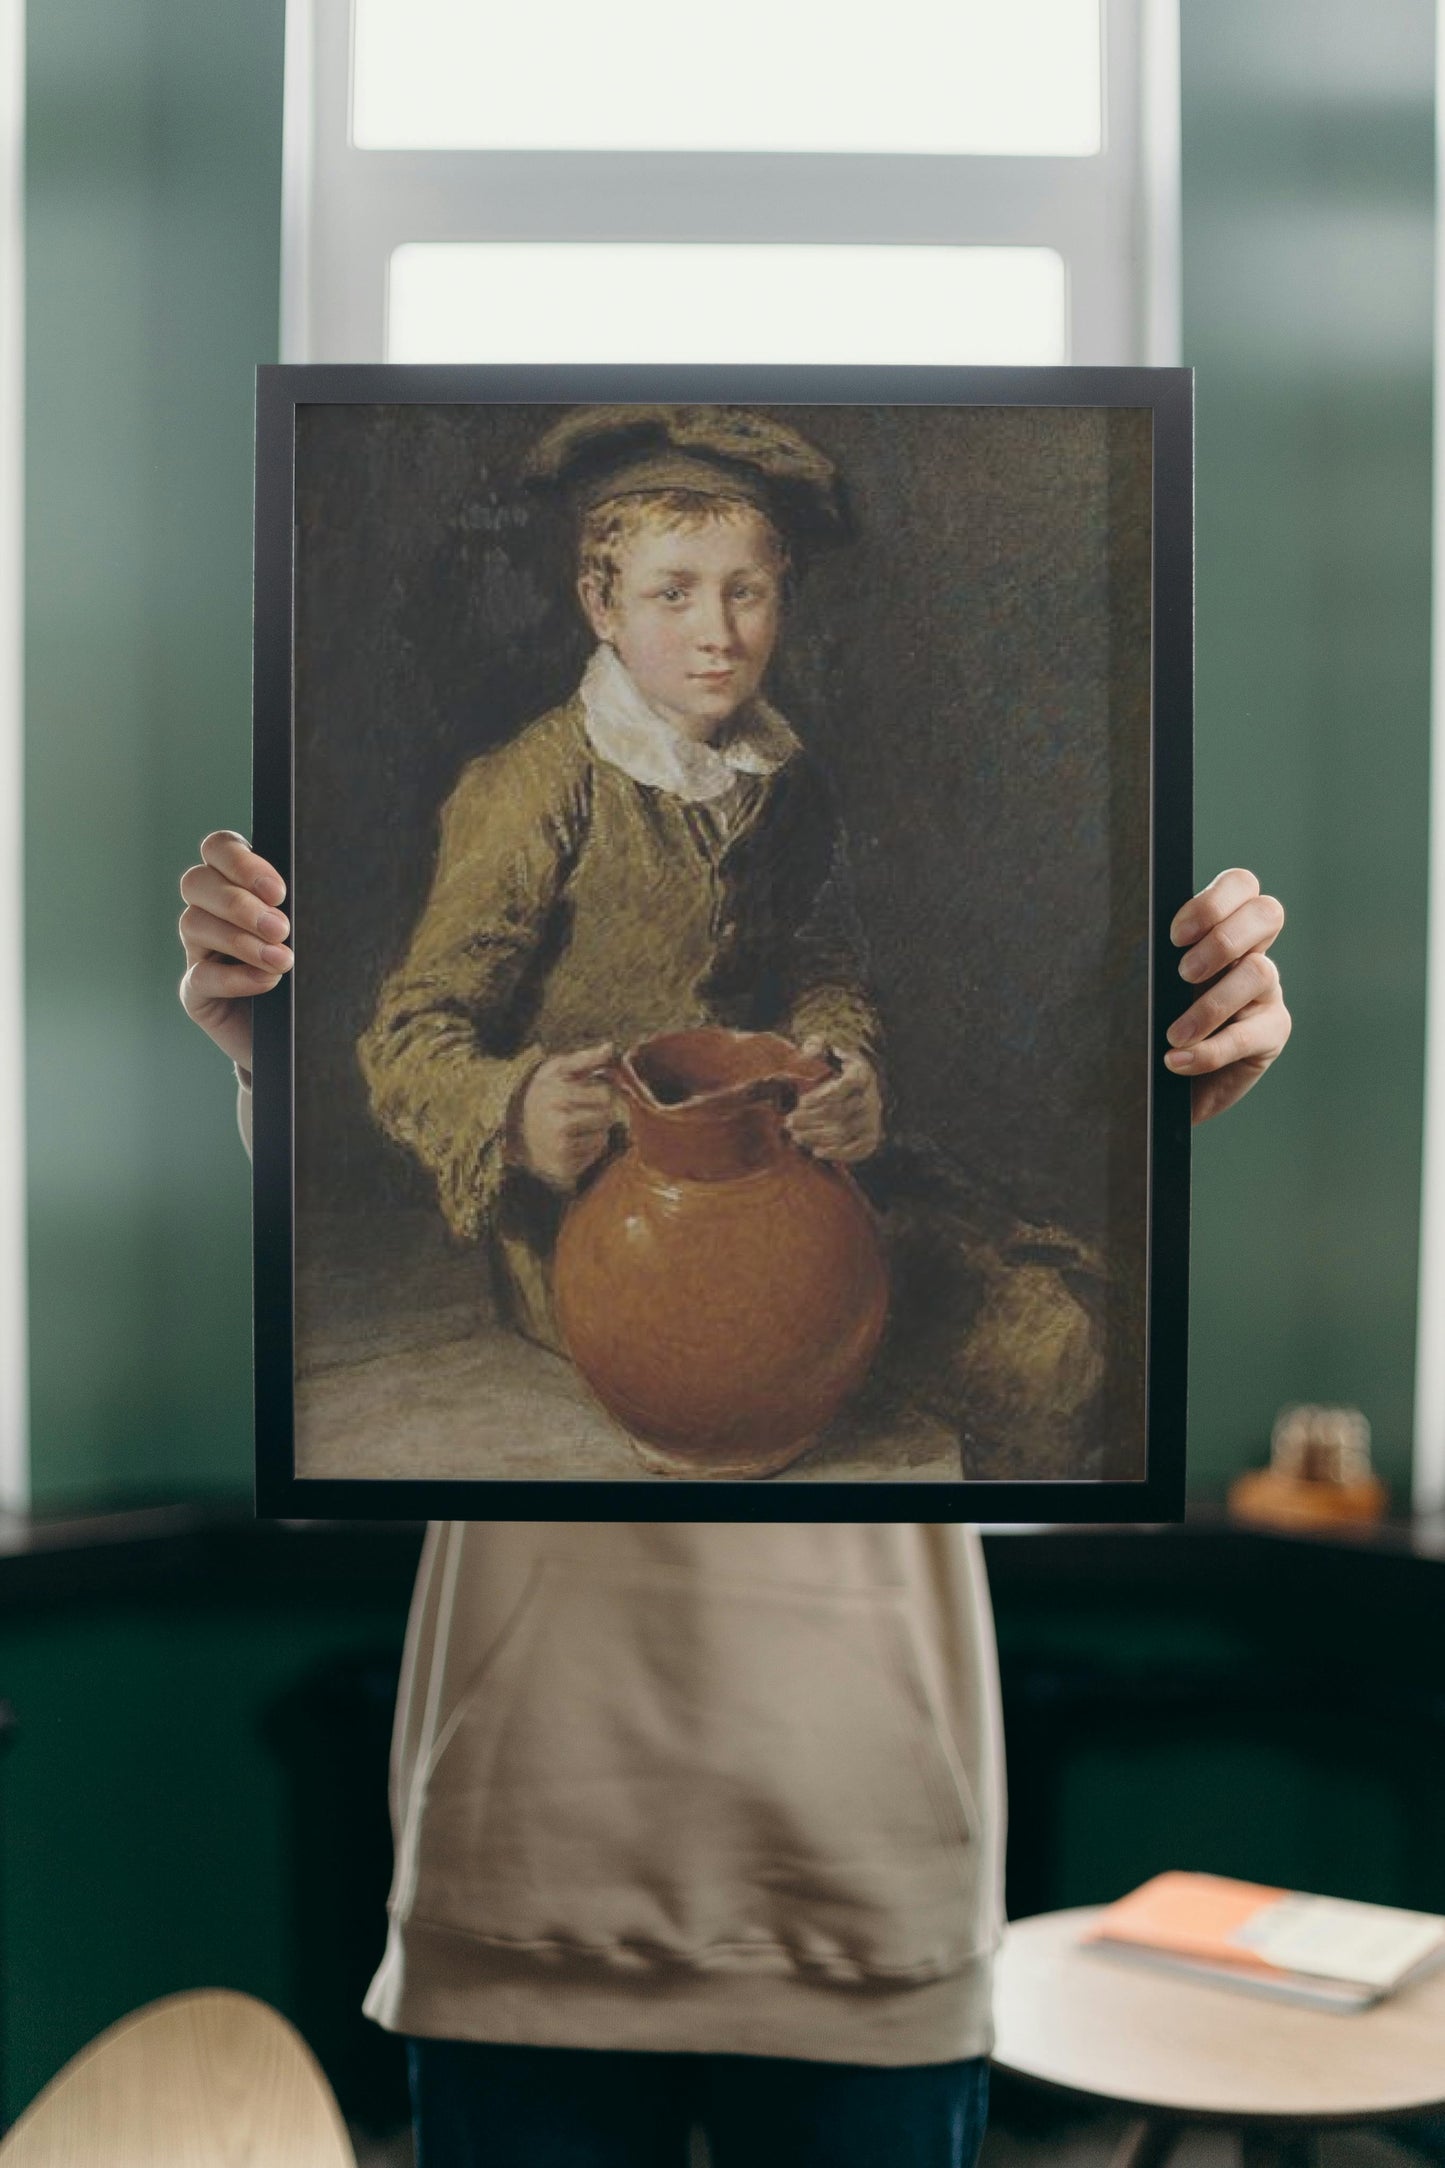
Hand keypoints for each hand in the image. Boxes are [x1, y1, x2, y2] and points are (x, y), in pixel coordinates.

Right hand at [178, 832, 291, 1071]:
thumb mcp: (313, 933)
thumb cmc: (312, 973)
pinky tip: (266, 982)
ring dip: (240, 940)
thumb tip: (310, 890)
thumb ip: (302, 907)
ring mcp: (199, 951)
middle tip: (281, 928)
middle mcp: (210, 912)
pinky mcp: (196, 993)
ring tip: (282, 960)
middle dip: (239, 903)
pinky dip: (234, 978)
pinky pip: (199, 976)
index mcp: (237, 884)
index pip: (219, 848)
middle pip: (196, 881)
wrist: (304, 1034)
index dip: (240, 862)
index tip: (278, 891)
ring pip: (193, 924)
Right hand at [510, 1043, 618, 1188]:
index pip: (605, 1095)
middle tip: (585, 1108)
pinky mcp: (564, 1167)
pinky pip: (594, 1155)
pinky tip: (572, 1139)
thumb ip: (585, 1058)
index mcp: (558, 1096)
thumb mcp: (557, 1069)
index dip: (603, 1090)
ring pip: (603, 1137)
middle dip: (602, 1111)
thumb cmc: (542, 1093)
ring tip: (576, 1123)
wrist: (511, 1128)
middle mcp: (559, 1124)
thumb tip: (610, 1047)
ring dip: (596, 1129)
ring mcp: (561, 1149)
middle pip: (608, 1117)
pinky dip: (589, 1147)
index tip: (592, 1090)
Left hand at [786, 1039, 883, 1163]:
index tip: (800, 1102)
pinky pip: (856, 1150)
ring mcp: (872, 1119)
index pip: (845, 1086)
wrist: (852, 1090)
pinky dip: (837, 1153)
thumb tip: (811, 1048)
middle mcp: (871, 1097)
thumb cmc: (832, 1069)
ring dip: (818, 1136)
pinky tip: (815, 1152)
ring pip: (845, 1132)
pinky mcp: (870, 1138)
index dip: (822, 1096)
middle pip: (841, 1112)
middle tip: (789, 1122)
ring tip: (796, 1136)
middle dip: (812, 1119)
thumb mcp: (825, 1050)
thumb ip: (816, 1045)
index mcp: (862, 1073)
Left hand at [1166, 868, 1289, 1124]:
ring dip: (1210, 1005)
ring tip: (1174, 1034)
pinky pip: (1250, 1035)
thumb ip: (1156, 961)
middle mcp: (1252, 951)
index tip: (1175, 936)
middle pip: (1267, 913)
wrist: (1167, 1085)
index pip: (1241, 885)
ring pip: (1260, 972)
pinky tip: (1177, 1060)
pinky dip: (1210, 1050)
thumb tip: (1137, 949)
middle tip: (1183, 974)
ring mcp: (1267, 991)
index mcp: (1222, 928)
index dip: (1213, 902)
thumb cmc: (1153, 1024)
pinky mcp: (1272, 1032)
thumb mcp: (1151, 985)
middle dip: (1223, 940)